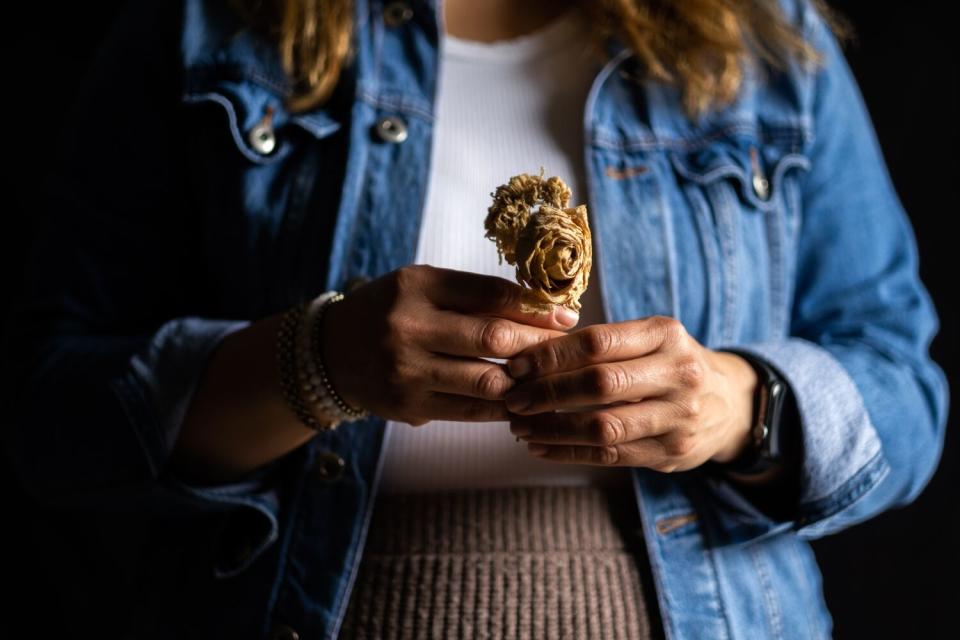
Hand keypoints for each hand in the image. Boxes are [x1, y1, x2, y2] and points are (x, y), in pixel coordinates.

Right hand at [321, 264, 579, 425]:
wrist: (332, 352)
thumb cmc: (390, 310)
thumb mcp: (423, 286)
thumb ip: (473, 294)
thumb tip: (542, 308)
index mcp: (416, 286)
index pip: (491, 294)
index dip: (535, 307)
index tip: (565, 316)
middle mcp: (409, 327)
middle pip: (494, 338)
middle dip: (539, 345)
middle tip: (565, 350)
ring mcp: (407, 371)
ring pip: (488, 381)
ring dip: (526, 382)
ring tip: (548, 378)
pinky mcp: (409, 406)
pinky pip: (471, 410)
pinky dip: (502, 407)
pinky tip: (522, 401)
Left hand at [503, 316, 757, 472]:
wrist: (731, 403)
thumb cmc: (670, 364)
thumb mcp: (650, 339)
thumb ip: (602, 342)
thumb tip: (530, 351)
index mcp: (665, 335)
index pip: (597, 342)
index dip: (550, 355)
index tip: (516, 365)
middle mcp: (677, 374)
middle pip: (599, 384)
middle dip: (547, 393)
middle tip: (513, 400)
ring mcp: (678, 417)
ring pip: (603, 427)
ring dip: (553, 428)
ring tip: (520, 427)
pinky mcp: (671, 453)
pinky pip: (610, 456)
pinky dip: (569, 453)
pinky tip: (541, 447)